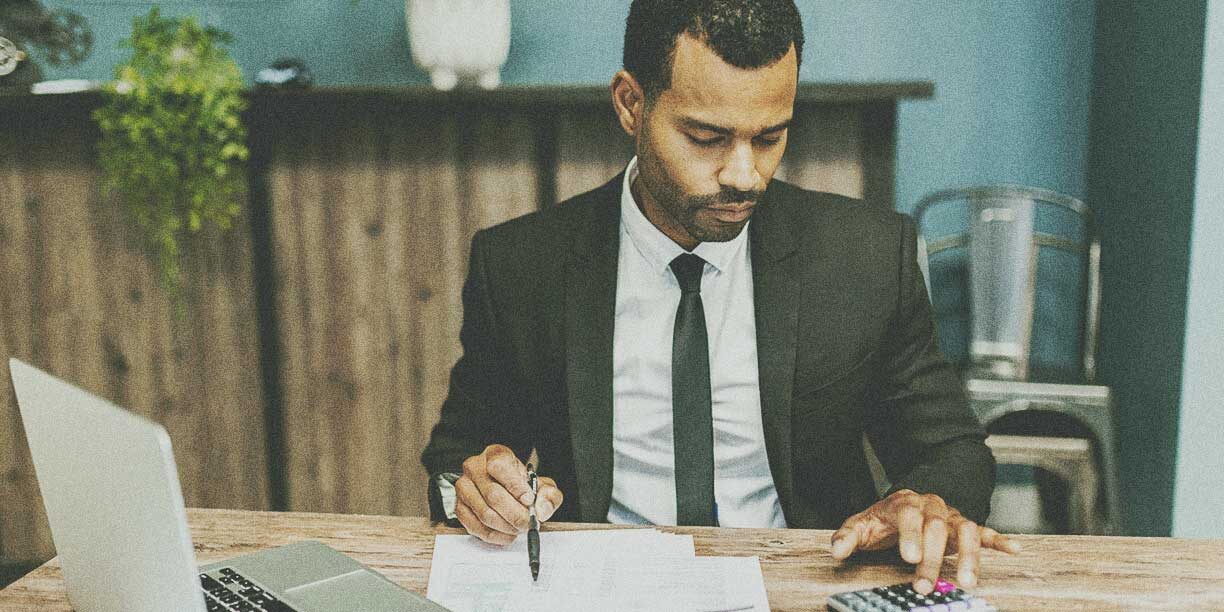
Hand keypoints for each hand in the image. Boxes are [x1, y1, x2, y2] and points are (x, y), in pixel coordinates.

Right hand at [454, 444, 563, 544]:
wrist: (506, 489)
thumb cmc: (521, 485)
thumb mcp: (542, 484)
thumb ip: (548, 495)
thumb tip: (541, 509)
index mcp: (495, 455)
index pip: (499, 467)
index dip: (515, 486)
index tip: (528, 500)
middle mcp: (475, 468)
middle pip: (493, 495)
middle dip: (515, 514)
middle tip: (528, 522)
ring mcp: (464, 488)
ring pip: (484, 514)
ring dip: (506, 527)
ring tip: (519, 528)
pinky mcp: (459, 507)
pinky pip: (476, 527)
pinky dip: (495, 535)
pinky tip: (507, 533)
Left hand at [830, 489, 1019, 594]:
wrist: (905, 504)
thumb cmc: (883, 520)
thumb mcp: (861, 525)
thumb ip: (848, 537)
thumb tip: (836, 550)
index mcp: (904, 502)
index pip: (909, 515)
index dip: (910, 535)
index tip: (908, 557)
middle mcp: (931, 506)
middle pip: (936, 527)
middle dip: (931, 558)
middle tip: (923, 585)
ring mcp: (950, 516)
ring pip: (964, 529)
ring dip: (967, 556)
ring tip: (967, 581)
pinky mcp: (965, 527)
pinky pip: (984, 531)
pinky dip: (998, 540)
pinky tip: (1013, 550)